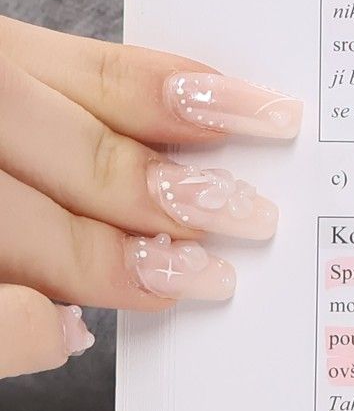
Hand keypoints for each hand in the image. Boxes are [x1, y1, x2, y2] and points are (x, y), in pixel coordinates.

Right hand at [0, 15, 297, 377]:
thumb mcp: (2, 108)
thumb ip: (58, 112)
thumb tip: (183, 148)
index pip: (92, 75)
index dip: (184, 95)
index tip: (270, 115)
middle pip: (71, 153)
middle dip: (167, 192)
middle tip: (248, 219)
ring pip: (22, 225)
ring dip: (109, 261)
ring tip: (189, 279)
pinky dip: (16, 325)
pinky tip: (63, 334)